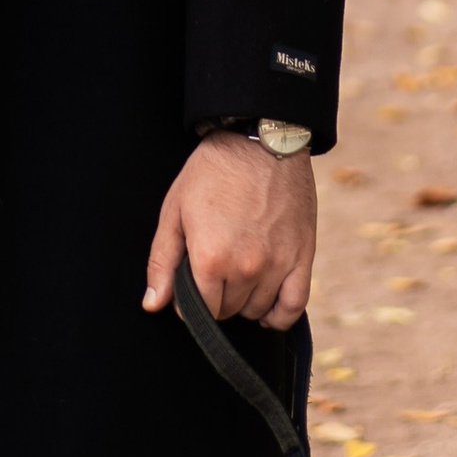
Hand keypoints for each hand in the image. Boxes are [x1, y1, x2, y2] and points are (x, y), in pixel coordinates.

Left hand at [143, 130, 316, 332]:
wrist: (260, 140)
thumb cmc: (212, 172)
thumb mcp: (175, 210)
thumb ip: (162, 262)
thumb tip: (153, 305)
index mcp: (210, 259)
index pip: (199, 312)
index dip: (191, 302)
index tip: (191, 284)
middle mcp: (246, 269)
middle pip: (228, 311)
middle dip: (216, 298)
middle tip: (213, 271)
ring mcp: (277, 265)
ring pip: (257, 310)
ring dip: (244, 302)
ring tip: (237, 276)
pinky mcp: (303, 257)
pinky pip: (293, 306)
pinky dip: (279, 316)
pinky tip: (266, 310)